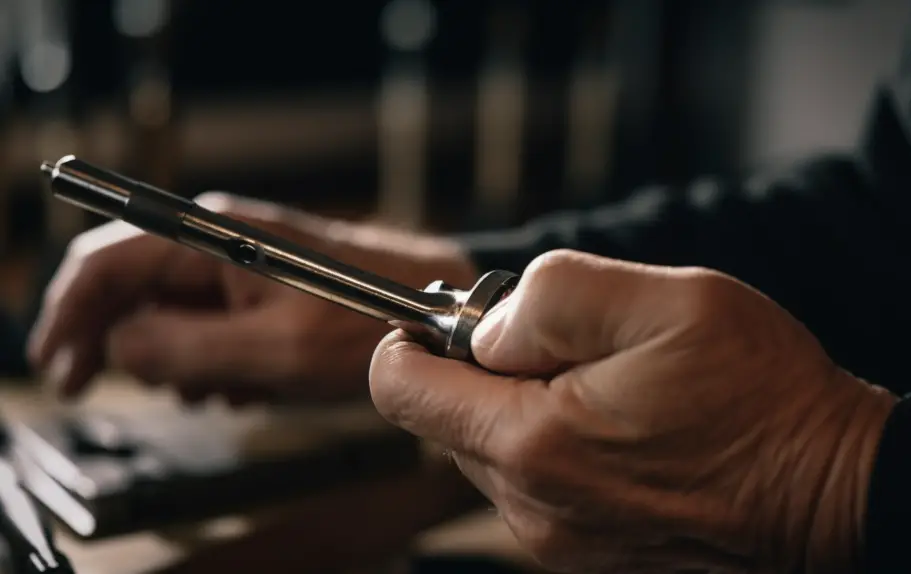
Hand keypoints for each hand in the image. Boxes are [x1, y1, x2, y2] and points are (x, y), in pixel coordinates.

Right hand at [28, 192, 477, 404]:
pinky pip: (212, 322)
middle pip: (131, 285)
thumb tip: (121, 345)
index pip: (107, 262)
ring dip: (170, 357)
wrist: (438, 311)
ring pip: (171, 309)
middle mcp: (222, 241)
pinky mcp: (266, 288)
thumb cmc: (371, 320)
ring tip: (205, 390)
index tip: (58, 364)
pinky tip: (238, 384)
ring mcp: (244, 264)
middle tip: (94, 386)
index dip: (69, 314)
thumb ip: (187, 348)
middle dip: (112, 340)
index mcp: (215, 238)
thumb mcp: (273, 349)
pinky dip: (210, 358)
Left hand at [369, 249, 896, 572]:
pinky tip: (626, 430)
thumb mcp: (661, 302)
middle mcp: (531, 508)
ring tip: (611, 388)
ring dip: (527, 409)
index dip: (412, 340)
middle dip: (485, 370)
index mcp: (533, 443)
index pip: (401, 390)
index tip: (453, 319)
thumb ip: (551, 300)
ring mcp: (558, 542)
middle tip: (569, 345)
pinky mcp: (586, 557)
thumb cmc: (757, 392)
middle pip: (447, 420)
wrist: (835, 491)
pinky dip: (558, 448)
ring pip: (492, 452)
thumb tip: (488, 330)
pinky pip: (536, 487)